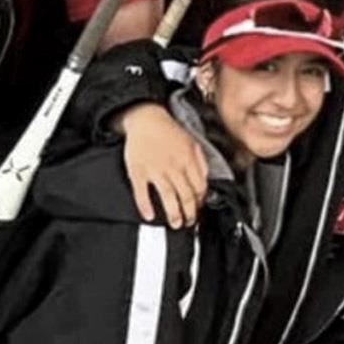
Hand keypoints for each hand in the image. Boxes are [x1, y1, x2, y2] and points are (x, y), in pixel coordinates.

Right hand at [117, 102, 207, 227]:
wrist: (146, 119)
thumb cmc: (169, 131)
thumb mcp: (193, 142)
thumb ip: (201, 162)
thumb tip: (205, 181)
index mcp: (189, 160)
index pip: (200, 187)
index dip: (201, 201)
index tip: (199, 208)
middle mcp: (174, 167)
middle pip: (186, 195)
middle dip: (190, 213)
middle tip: (190, 222)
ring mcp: (155, 170)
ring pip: (168, 197)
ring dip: (174, 214)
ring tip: (176, 224)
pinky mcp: (137, 172)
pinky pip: (141, 193)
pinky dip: (145, 206)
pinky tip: (149, 216)